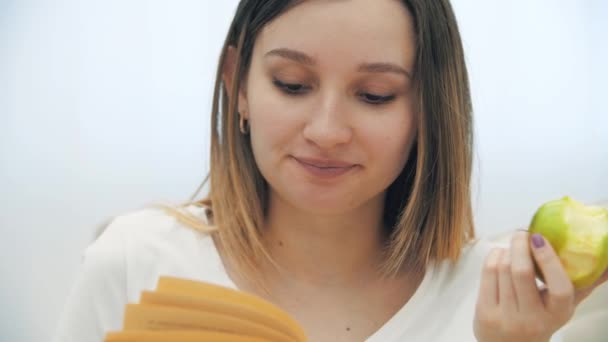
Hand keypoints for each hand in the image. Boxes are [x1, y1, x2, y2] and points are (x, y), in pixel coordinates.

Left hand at [473, 231, 607, 341]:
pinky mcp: (484, 312)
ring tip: (513, 247)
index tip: (540, 238)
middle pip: (521, 272)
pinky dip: (494, 257)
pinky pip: (487, 274)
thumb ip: (583, 285)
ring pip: (502, 269)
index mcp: (556, 314)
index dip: (549, 259)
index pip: (559, 288)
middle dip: (520, 245)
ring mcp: (505, 317)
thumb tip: (606, 264)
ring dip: (507, 250)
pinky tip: (500, 255)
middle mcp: (531, 319)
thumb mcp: (563, 307)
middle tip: (523, 233)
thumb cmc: (541, 319)